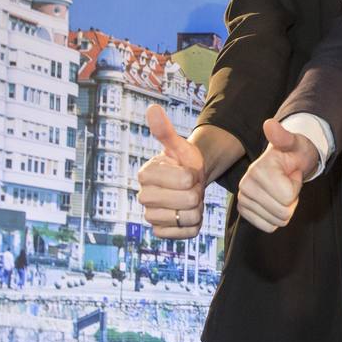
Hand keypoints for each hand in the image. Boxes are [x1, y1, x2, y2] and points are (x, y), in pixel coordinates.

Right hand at [137, 105, 205, 238]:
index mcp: (145, 174)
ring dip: (197, 208)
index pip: (185, 179)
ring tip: (189, 199)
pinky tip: (188, 213)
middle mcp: (143, 198)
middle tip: (190, 187)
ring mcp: (151, 217)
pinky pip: (188, 233)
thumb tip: (152, 109)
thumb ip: (165, 130)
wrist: (188, 182)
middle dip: (197, 192)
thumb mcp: (179, 145)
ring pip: (189, 217)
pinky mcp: (161, 233)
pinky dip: (195, 224)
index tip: (188, 172)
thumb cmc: (183, 162)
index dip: (193, 175)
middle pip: (189, 200)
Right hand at [235, 119, 315, 231]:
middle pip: (283, 212)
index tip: (290, 173)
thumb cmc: (293, 153)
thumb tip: (269, 124)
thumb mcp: (293, 143)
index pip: (288, 197)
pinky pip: (268, 227)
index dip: (295, 186)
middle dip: (292, 199)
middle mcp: (245, 185)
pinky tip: (274, 200)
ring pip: (277, 221)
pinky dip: (276, 217)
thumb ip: (283, 136)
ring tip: (282, 189)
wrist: (287, 161)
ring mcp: (243, 199)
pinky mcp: (244, 210)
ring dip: (285, 207)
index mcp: (257, 170)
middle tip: (287, 182)